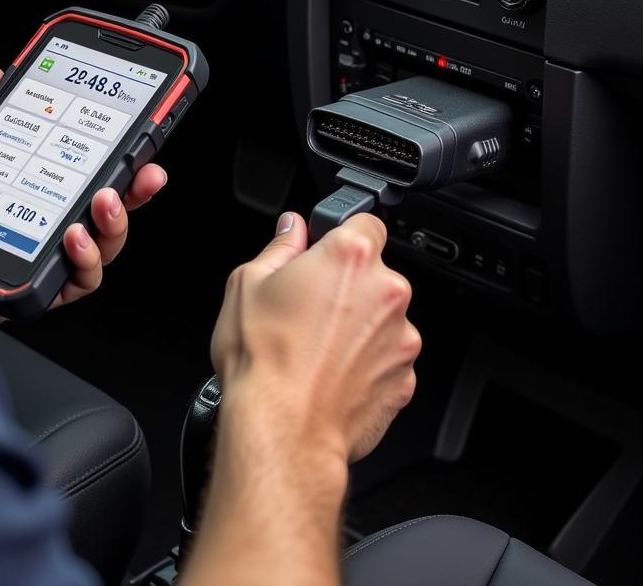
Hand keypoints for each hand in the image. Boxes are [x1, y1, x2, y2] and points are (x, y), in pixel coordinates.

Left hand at [0, 69, 166, 328]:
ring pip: (89, 254)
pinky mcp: (6, 295)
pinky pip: (60, 291)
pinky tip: (73, 241)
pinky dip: (80, 270)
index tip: (131, 137)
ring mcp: (14, 258)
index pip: (67, 171)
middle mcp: (17, 223)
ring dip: (110, 229)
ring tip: (101, 205)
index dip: (105, 157)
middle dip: (128, 193)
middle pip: (93, 213)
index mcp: (3, 186)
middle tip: (137, 173)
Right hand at [210, 212, 420, 464]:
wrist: (282, 430)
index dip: (342, 235)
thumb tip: (291, 229)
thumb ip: (279, 247)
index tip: (325, 251)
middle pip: (374, 274)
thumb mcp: (247, 283)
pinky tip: (329, 374)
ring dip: (358, 326)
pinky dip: (365, 364)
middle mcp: (386, 292)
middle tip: (308, 307)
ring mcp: (401, 338)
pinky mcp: (405, 379)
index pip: (365, 221)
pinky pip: (386, 359)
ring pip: (381, 319)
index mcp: (350, 257)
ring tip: (315, 348)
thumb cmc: (262, 358)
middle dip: (347, 285)